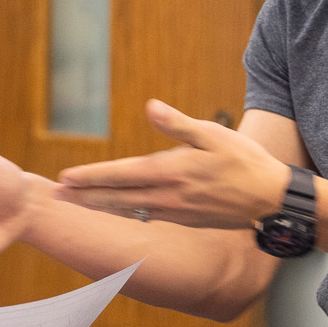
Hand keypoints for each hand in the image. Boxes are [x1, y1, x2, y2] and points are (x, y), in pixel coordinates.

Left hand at [54, 99, 293, 227]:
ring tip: (76, 204)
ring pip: (128, 209)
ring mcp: (176, 212)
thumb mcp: (214, 134)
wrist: (271, 198)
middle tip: (56, 197)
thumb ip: (178, 124)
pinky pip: (146, 216)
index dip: (91, 177)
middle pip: (117, 197)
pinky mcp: (184, 220)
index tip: (65, 178)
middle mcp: (169, 196)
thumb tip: (150, 106)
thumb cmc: (244, 160)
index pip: (122, 174)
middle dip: (84, 197)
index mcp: (172, 171)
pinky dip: (124, 213)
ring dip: (100, 207)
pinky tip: (114, 210)